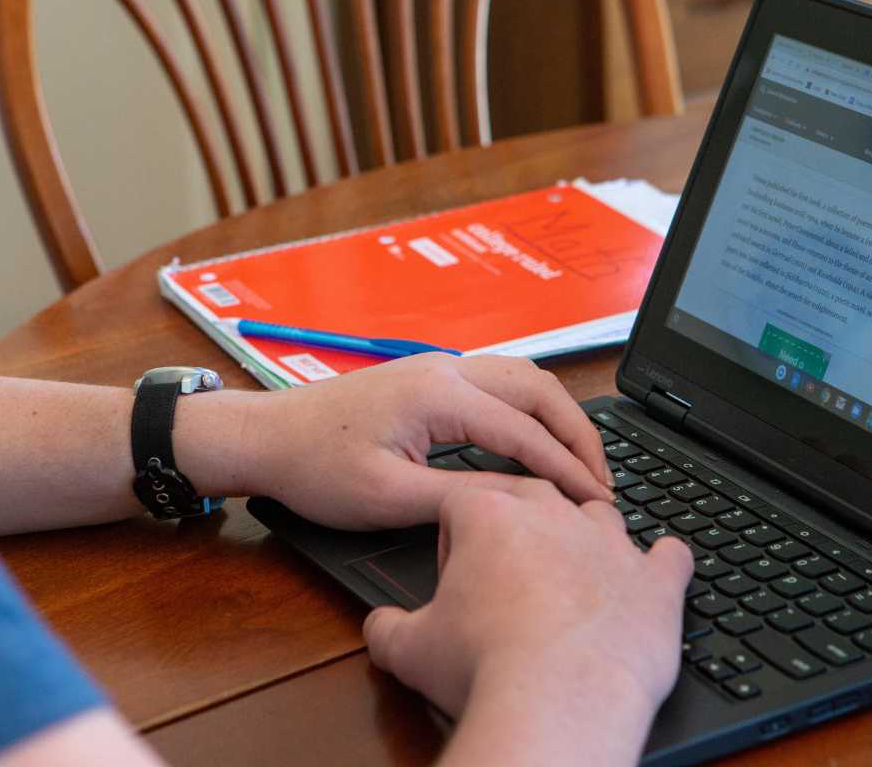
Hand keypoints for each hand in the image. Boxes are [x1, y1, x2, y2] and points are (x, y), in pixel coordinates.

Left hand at [234, 354, 612, 529]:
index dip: (569, 470)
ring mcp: (439, 367)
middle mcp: (446, 369)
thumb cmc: (315, 467)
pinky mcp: (431, 377)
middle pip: (539, 388)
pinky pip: (502, 382)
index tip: (600, 504)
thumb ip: (461, 498)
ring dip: (559, 416)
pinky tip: (540, 442)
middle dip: (580, 433)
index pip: (526, 431)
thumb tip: (525, 505)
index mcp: (438, 394)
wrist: (266, 436)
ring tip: (582, 463)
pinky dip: (534, 409)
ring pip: (524, 378)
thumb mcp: (388, 496)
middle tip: (605, 481)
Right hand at [363, 481, 691, 764]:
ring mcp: (611, 545)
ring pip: (600, 518)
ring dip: (586, 540)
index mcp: (489, 514)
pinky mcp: (654, 582)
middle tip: (508, 578)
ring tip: (573, 577)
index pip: (464, 502)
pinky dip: (663, 564)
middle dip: (520, 531)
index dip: (454, 541)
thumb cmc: (483, 666)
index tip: (457, 577)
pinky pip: (669, 558)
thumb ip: (388, 628)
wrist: (554, 700)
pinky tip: (659, 569)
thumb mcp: (409, 649)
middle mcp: (554, 515)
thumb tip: (380, 628)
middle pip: (535, 498)